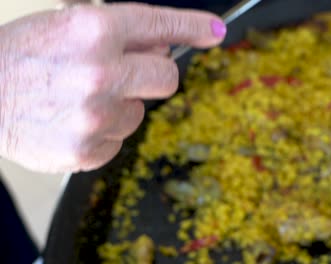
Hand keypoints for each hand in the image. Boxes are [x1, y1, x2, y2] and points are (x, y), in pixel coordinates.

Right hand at [0, 3, 225, 172]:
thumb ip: (119, 34)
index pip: (160, 25)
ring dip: (121, 104)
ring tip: (80, 99)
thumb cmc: (18, 58)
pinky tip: (74, 120)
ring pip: (140, 113)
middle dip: (154, 76)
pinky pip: (119, 138)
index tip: (214, 31)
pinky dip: (104, 130)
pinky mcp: (89, 150)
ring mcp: (95, 116)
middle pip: (167, 79)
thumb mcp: (66, 26)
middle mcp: (100, 72)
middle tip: (129, 74)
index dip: (194, 27)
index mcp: (94, 31)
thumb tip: (161, 45)